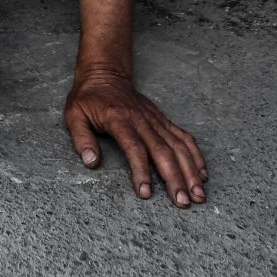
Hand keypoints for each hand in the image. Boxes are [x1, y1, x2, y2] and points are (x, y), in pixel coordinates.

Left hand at [64, 68, 207, 207]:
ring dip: (191, 171)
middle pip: (163, 151)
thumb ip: (81, 138)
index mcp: (119, 119)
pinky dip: (195, 155)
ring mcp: (155, 120)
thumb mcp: (74, 115)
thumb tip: (90, 162)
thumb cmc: (88, 98)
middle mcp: (141, 120)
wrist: (106, 74)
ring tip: (199, 194)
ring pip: (178, 146)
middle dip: (175, 178)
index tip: (146, 193)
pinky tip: (202, 174)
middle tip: (183, 202)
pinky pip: (183, 137)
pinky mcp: (163, 119)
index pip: (134, 148)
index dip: (141, 171)